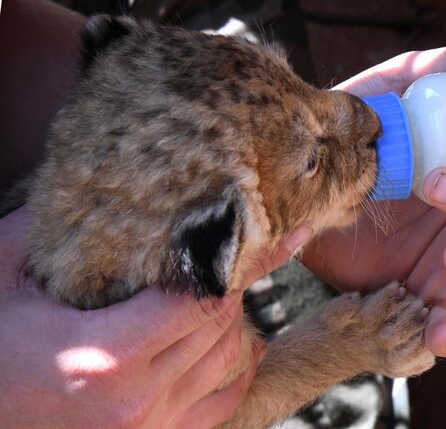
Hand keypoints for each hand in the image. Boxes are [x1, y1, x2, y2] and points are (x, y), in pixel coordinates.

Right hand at [0, 208, 308, 427]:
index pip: (202, 300)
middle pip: (220, 326)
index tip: (276, 233)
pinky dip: (240, 372)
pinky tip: (247, 345)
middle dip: (233, 283)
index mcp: (104, 355)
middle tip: (237, 249)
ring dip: (236, 320)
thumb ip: (45, 228)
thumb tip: (94, 182)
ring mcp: (148, 426)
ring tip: (232, 287)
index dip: (240, 262)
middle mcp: (135, 398)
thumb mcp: (0, 275)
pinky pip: (221, 406)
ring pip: (228, 362)